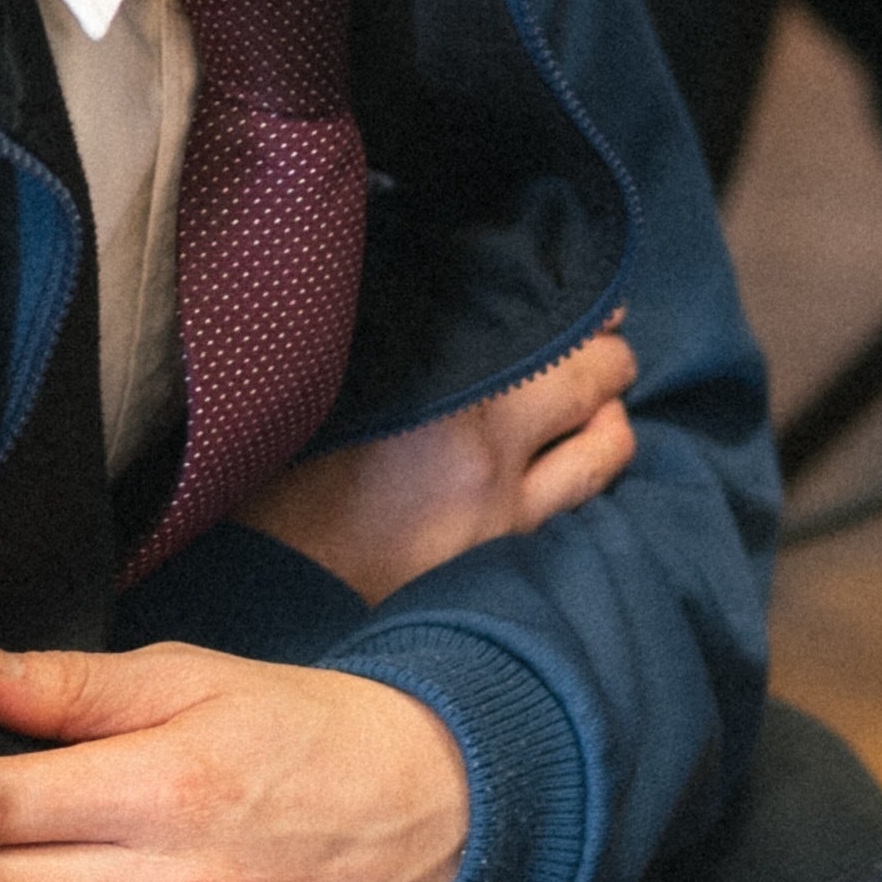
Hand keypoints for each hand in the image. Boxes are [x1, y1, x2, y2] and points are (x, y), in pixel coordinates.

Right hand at [232, 326, 636, 604]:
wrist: (271, 588)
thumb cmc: (278, 479)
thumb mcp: (331, 385)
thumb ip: (394, 340)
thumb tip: (437, 292)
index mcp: (449, 393)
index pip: (548, 329)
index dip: (578, 308)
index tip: (587, 297)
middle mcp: (494, 448)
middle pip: (593, 383)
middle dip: (607, 355)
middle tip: (604, 340)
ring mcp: (507, 511)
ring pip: (605, 451)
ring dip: (610, 418)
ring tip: (602, 403)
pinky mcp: (501, 557)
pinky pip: (574, 507)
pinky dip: (586, 474)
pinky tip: (575, 463)